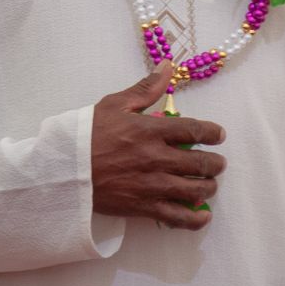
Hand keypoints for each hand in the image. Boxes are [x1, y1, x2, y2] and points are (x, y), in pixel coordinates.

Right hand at [90, 65, 227, 229]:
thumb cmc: (88, 134)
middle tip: (217, 163)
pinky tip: (202, 216)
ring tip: (209, 185)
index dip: (212, 133)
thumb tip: (168, 66)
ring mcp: (152, 185)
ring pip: (195, 191)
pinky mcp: (144, 207)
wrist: (65, 170)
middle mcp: (158, 158)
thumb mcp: (115, 104)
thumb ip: (146, 88)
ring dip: (208, 188)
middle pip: (200, 163)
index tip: (219, 135)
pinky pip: (177, 217)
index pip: (194, 130)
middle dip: (215, 164)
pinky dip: (195, 219)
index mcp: (151, 130)